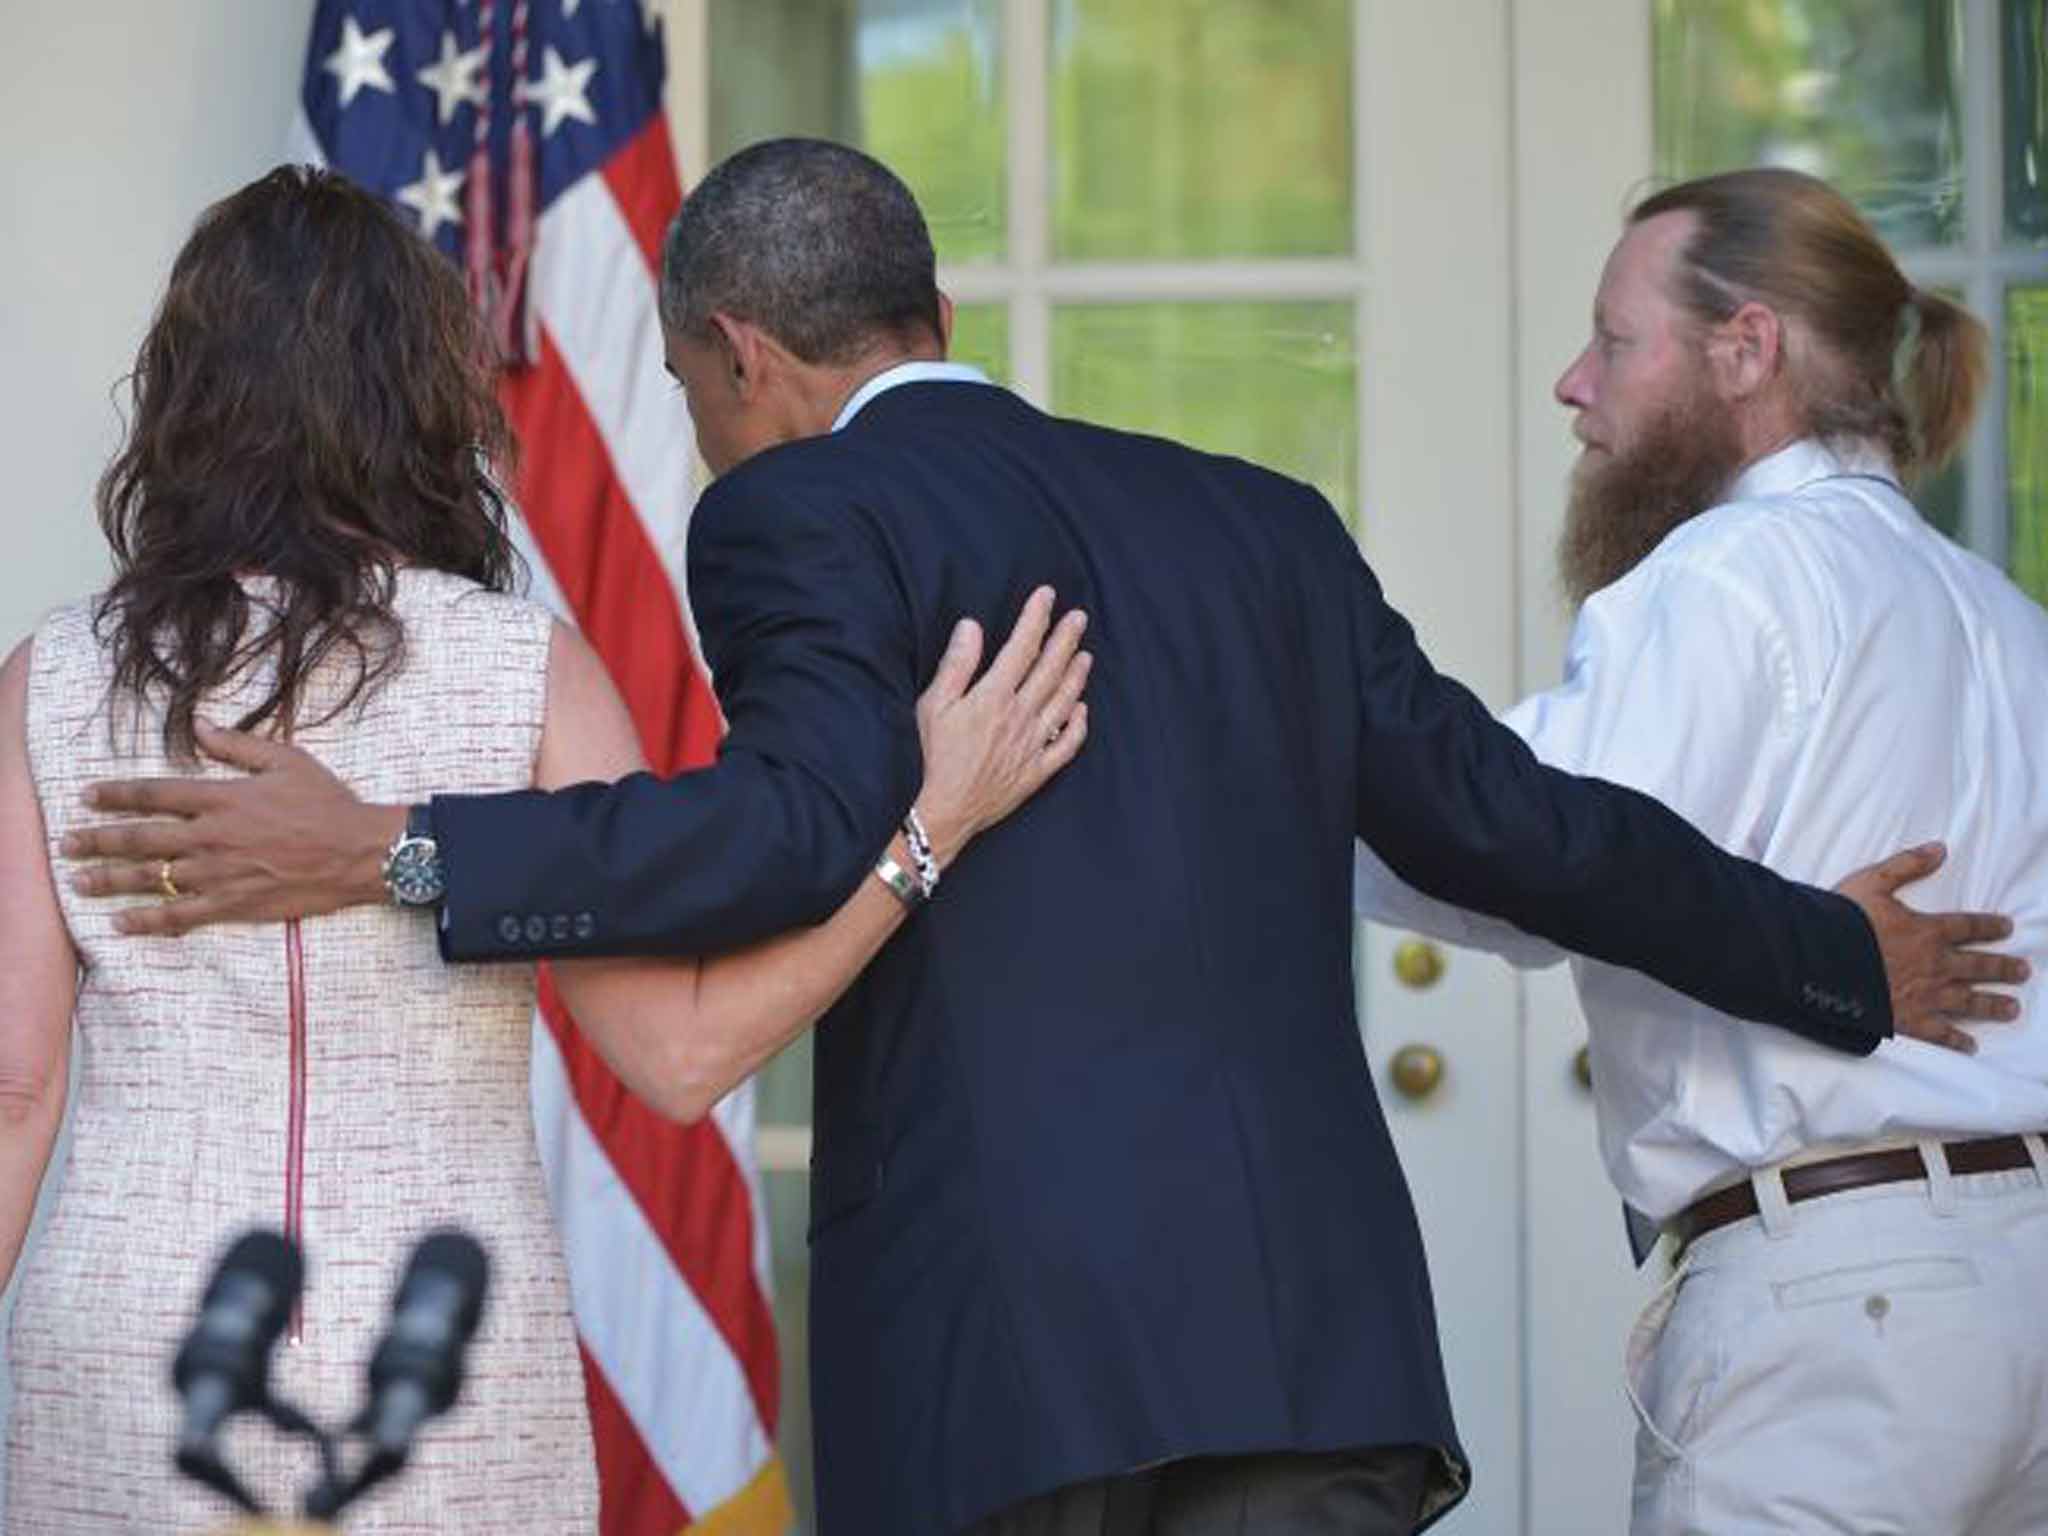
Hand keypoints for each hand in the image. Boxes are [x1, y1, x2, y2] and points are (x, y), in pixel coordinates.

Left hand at [61, 723, 404, 935]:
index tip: (87, 796)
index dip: (116, 795)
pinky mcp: (235, 904)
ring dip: (109, 880)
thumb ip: (239, 744)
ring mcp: (221, 874)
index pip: (156, 794)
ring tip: (78, 882)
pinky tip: (121, 923)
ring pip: (152, 878)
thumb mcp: (288, 760)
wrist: (361, 852)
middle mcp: (213, 836)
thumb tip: (200, 726)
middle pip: (141, 839)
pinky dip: (148, 921)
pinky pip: (181, 916)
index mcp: (224, 798)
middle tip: (65, 844)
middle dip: (97, 841)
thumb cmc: (329, 803)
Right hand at [913, 586, 1091, 866]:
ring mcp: (1033, 745)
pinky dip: (1078, 725)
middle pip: (1050, 669)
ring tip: (1085, 655)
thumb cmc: (931, 757)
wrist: (941, 812)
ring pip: (1064, 702)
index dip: (1036, 618)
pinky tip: (1082, 709)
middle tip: (1079, 618)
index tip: (1047, 596)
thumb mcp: (933, 705)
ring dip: (1077, 676)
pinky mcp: (1037, 771)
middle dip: (1066, 639)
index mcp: (993, 696)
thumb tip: (972, 626)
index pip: (1022, 647)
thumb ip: (957, 664)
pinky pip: (1067, 746)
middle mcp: (1020, 717)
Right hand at [1836, 842, 2028, 1052]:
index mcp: (1927, 930)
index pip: (1968, 926)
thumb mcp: (1871, 882)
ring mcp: (1924, 995)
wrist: (1820, 962)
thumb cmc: (1842, 920)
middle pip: (1977, 966)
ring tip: (2013, 1008)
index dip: (1990, 926)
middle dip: (2002, 968)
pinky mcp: (1909, 1019)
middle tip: (2022, 971)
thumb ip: (1906, 865)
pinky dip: (1956, 1040)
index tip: (2007, 927)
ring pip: (1968, 1000)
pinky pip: (1940, 1033)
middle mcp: (1934, 964)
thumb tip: (1940, 848)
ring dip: (1993, 1004)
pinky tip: (1970, 1046)